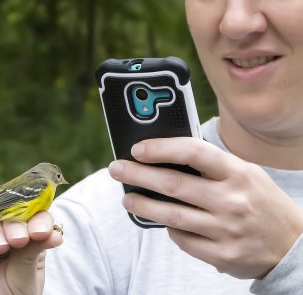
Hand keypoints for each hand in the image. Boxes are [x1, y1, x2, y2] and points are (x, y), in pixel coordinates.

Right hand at [0, 211, 61, 294]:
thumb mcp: (25, 278)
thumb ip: (33, 252)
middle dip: (16, 222)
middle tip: (20, 240)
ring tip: (1, 248)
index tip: (42, 231)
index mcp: (24, 238)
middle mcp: (0, 234)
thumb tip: (55, 233)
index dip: (38, 216)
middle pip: (7, 210)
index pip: (32, 214)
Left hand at [108, 137, 302, 278]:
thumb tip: (167, 157)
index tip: (137, 149)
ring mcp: (225, 229)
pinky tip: (162, 222)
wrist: (292, 245)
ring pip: (171, 215)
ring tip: (127, 199)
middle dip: (138, 175)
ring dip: (143, 205)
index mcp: (237, 172)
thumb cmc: (261, 202)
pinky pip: (183, 239)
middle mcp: (231, 200)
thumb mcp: (245, 174)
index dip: (161, 148)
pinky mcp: (221, 254)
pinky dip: (170, 229)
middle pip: (173, 184)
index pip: (193, 152)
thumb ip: (211, 166)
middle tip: (116, 169)